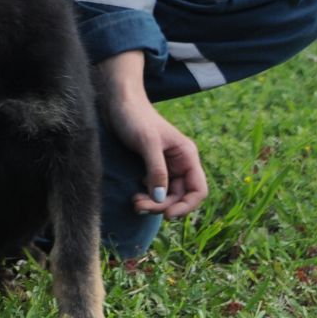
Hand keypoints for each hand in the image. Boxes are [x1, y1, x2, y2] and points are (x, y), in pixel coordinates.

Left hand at [97, 51, 208, 219]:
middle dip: (162, 205)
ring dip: (153, 203)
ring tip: (135, 203)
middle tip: (139, 206)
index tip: (167, 215)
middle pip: (180, 196)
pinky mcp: (151, 166)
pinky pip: (155, 189)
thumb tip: (160, 199)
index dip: (186, 206)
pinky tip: (135, 193)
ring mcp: (166, 165)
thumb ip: (156, 170)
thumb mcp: (147, 143)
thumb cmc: (135, 117)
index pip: (198, 190)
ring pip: (166, 195)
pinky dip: (147, 195)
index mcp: (187, 156)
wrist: (118, 102)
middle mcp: (180, 163)